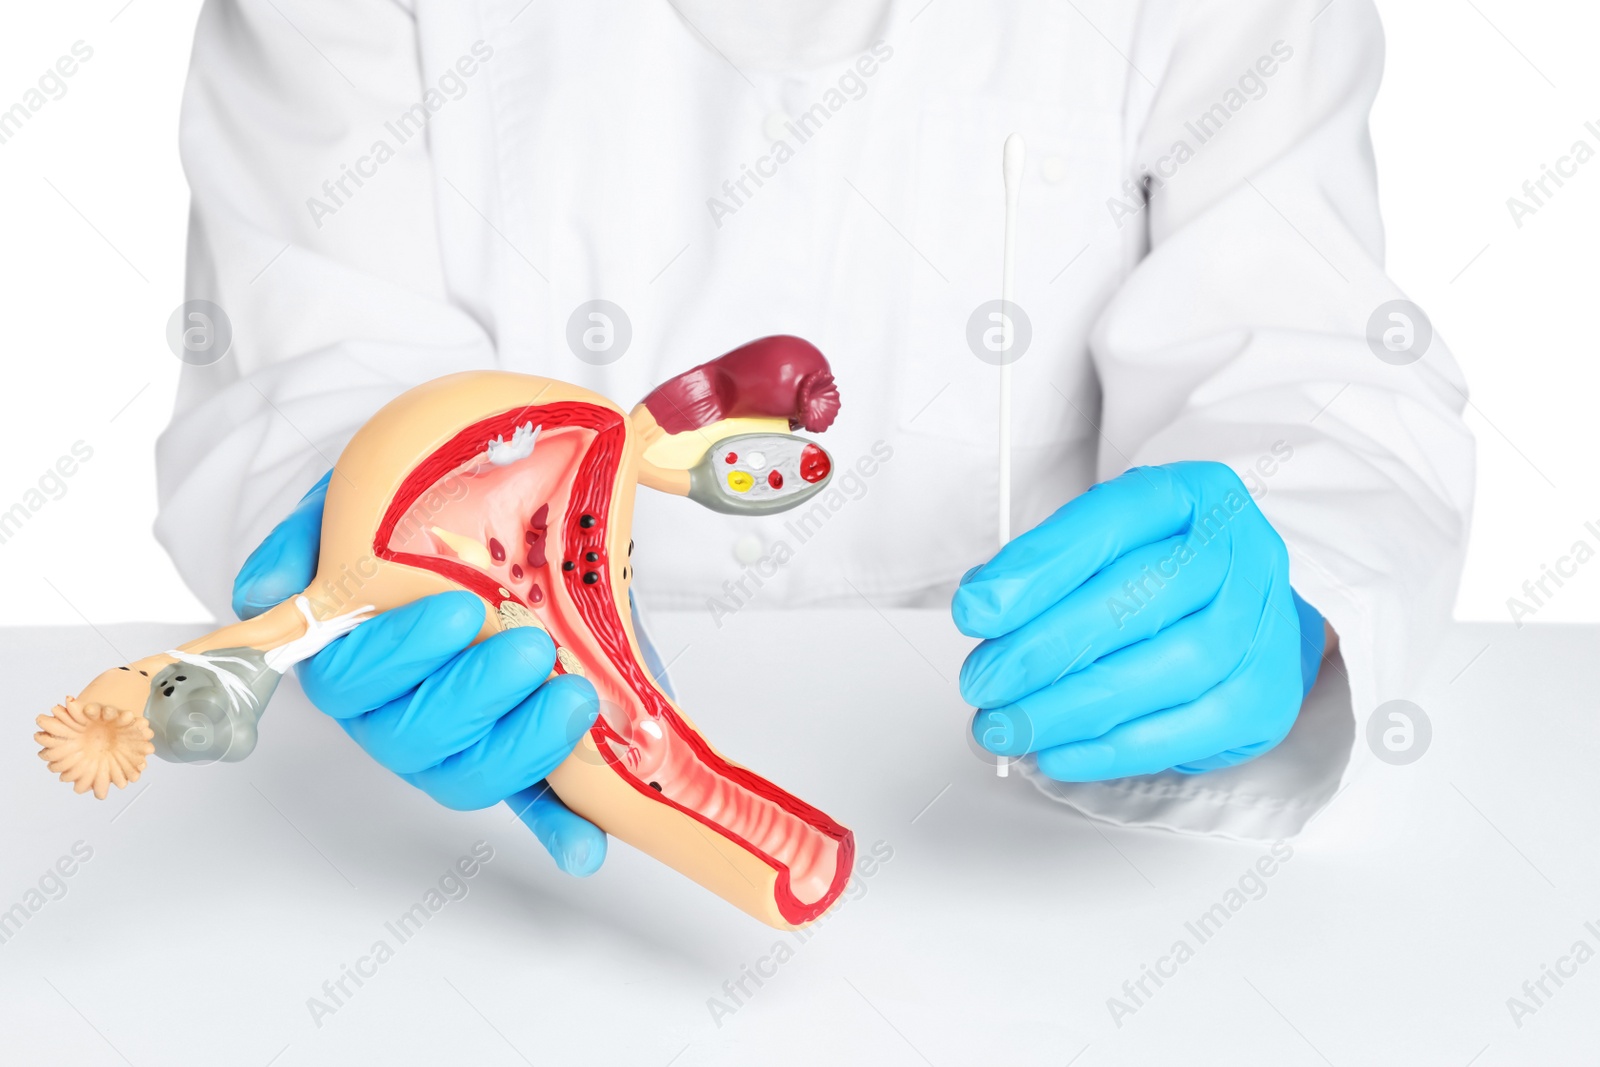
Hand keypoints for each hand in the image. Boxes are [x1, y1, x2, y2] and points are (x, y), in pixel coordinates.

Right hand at [233, 472, 607, 874]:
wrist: (483, 528)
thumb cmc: (408, 527)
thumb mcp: (353, 507)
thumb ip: (306, 539)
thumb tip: (267, 590)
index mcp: (352, 664)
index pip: (353, 680)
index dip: (403, 652)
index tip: (458, 608)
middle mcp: (395, 717)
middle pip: (417, 735)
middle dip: (476, 693)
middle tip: (528, 646)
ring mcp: (457, 746)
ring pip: (472, 773)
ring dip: (525, 745)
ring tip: (574, 696)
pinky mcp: (516, 759)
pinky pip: (532, 808)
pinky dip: (560, 829)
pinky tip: (587, 848)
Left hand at [951, 461, 1326, 780]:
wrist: (1247, 613)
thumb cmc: (1162, 574)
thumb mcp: (1106, 542)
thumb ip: (1048, 567)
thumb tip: (984, 608)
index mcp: (1193, 494)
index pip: (1111, 521)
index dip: (1039, 569)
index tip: (976, 611)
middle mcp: (1240, 552)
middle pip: (1138, 599)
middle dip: (1045, 648)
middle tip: (983, 680)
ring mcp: (1262, 626)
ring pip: (1167, 670)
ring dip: (1071, 708)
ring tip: (1006, 726)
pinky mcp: (1266, 697)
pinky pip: (1187, 731)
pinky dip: (1113, 748)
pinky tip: (1056, 753)